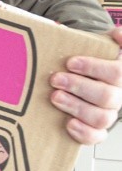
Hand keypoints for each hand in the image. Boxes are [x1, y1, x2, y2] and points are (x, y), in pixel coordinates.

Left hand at [50, 27, 121, 145]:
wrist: (77, 75)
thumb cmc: (84, 61)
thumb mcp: (93, 44)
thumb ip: (105, 38)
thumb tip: (118, 33)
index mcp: (118, 74)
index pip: (117, 72)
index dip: (95, 67)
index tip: (71, 62)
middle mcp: (118, 95)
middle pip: (108, 96)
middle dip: (79, 87)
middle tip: (56, 79)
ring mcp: (108, 113)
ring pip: (102, 117)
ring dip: (77, 107)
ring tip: (55, 97)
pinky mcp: (96, 129)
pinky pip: (96, 136)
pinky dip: (84, 132)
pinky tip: (68, 123)